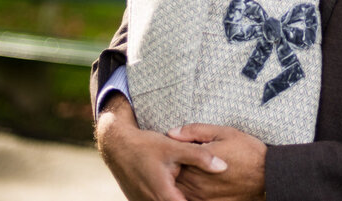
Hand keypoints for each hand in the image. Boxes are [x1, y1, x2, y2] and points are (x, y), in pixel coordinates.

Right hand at [96, 97, 225, 200]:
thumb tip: (224, 167)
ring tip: (190, 190)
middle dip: (191, 198)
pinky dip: (170, 197)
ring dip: (179, 198)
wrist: (117, 145)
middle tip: (204, 193)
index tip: (210, 197)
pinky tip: (177, 190)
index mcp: (164, 195)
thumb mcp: (175, 148)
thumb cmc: (147, 146)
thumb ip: (201, 157)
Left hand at [170, 124, 265, 200]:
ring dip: (181, 182)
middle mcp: (195, 182)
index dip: (171, 153)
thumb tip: (172, 133)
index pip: (172, 159)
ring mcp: (201, 197)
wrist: (267, 176)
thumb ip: (195, 131)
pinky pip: (191, 200)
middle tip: (181, 161)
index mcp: (195, 162)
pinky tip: (200, 184)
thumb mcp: (224, 133)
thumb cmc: (247, 151)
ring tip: (192, 172)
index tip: (174, 148)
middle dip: (173, 169)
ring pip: (180, 190)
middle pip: (172, 177)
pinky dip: (190, 193)